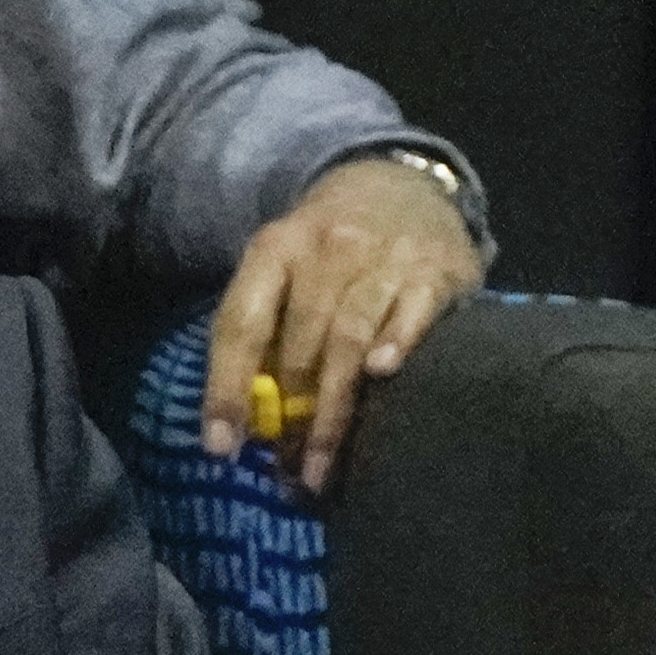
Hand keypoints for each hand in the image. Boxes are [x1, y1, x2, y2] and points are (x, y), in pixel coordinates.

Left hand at [200, 155, 482, 490]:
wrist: (403, 183)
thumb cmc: (330, 247)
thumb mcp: (284, 267)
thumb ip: (263, 332)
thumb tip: (240, 426)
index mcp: (275, 248)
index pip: (241, 323)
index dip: (226, 388)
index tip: (221, 447)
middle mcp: (327, 250)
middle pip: (298, 343)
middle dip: (289, 416)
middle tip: (286, 471)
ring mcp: (383, 258)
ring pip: (348, 339)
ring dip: (333, 411)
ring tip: (320, 466)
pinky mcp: (435, 271)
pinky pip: (411, 314)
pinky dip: (396, 342)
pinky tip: (382, 376)